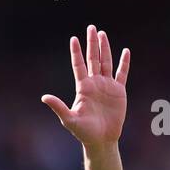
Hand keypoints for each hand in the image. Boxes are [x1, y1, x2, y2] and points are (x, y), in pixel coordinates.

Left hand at [41, 25, 129, 148]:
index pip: (78, 65)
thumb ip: (58, 107)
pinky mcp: (119, 91)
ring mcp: (107, 86)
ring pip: (106, 62)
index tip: (74, 39)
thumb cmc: (84, 132)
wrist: (101, 141)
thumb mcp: (69, 119)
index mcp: (83, 88)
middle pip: (93, 59)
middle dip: (92, 43)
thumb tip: (44, 97)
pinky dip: (124, 63)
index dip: (76, 52)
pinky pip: (122, 74)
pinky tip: (125, 51)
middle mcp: (94, 84)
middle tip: (91, 28)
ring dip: (105, 48)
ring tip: (103, 34)